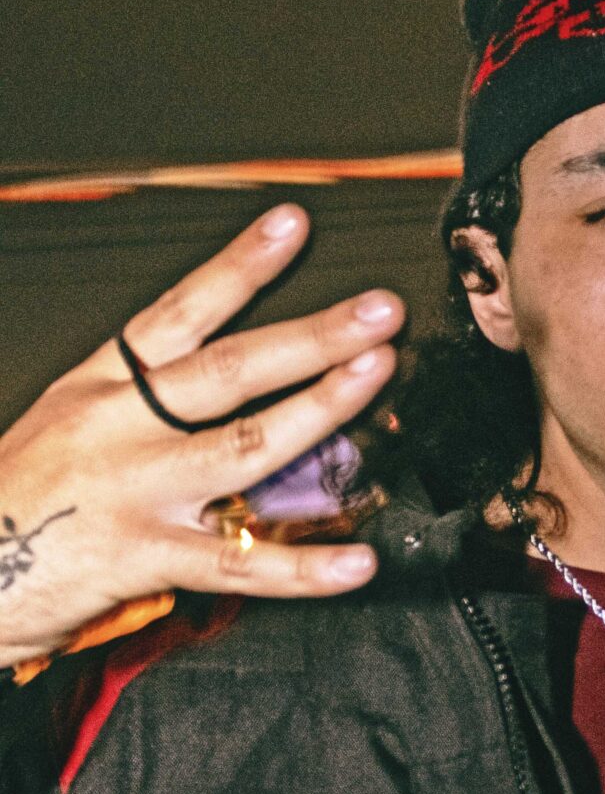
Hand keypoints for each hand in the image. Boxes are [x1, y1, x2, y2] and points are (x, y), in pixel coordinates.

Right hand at [0, 208, 403, 668]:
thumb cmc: (14, 502)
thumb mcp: (62, 428)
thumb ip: (138, 409)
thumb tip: (227, 396)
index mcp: (99, 386)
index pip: (180, 311)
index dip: (240, 267)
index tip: (293, 225)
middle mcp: (120, 426)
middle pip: (230, 367)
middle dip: (312, 334)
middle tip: (379, 310)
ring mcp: (135, 488)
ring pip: (246, 443)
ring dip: (322, 408)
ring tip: (376, 377)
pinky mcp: (143, 555)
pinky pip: (238, 563)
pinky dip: (303, 569)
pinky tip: (357, 563)